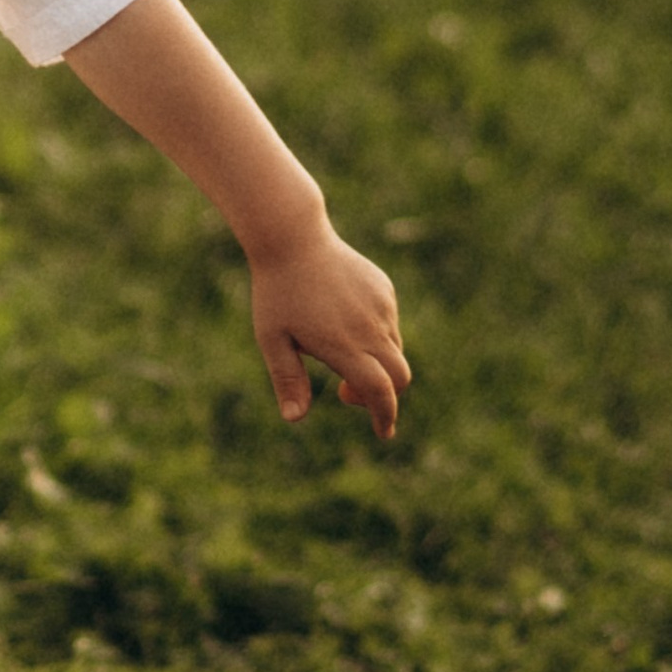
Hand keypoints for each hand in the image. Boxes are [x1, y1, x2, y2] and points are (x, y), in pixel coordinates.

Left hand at [249, 222, 411, 439]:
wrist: (293, 238)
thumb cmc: (276, 292)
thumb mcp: (272, 339)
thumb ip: (288, 379)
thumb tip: (294, 419)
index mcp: (344, 346)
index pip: (380, 392)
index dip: (385, 416)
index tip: (383, 433)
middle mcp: (370, 328)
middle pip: (399, 376)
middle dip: (383, 395)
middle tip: (346, 394)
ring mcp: (382, 307)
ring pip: (394, 349)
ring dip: (375, 363)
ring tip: (335, 351)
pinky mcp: (384, 290)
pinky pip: (389, 322)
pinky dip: (376, 335)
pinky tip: (343, 321)